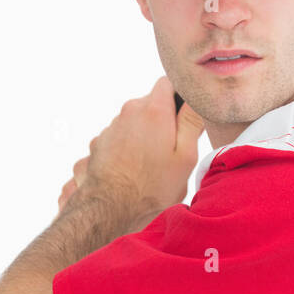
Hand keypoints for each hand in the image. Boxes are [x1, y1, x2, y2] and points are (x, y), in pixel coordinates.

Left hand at [57, 78, 204, 222]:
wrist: (110, 210)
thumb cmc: (152, 186)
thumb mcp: (186, 156)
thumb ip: (192, 122)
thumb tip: (195, 99)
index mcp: (154, 111)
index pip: (168, 83)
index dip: (180, 96)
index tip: (186, 116)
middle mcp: (128, 112)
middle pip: (151, 105)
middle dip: (163, 121)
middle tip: (173, 150)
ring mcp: (110, 128)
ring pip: (133, 123)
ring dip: (144, 137)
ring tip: (151, 167)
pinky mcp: (98, 145)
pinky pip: (118, 139)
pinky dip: (127, 150)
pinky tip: (133, 173)